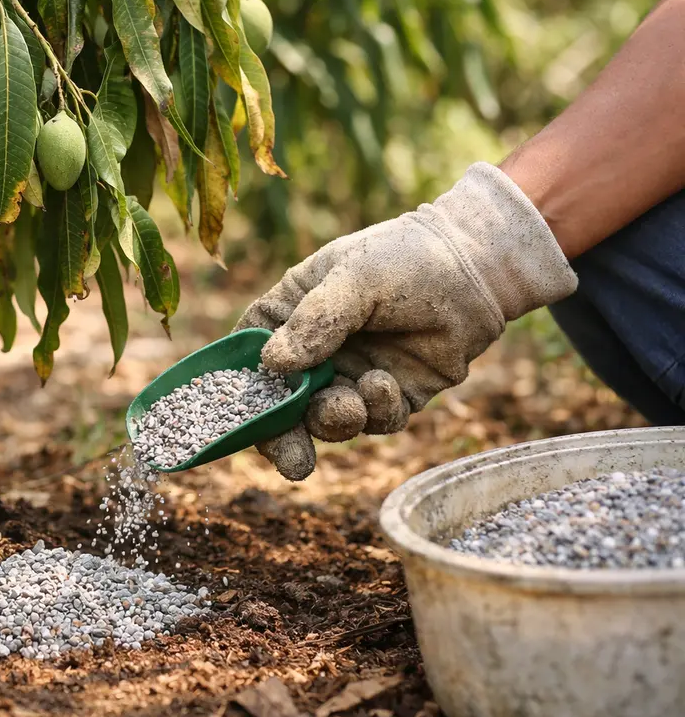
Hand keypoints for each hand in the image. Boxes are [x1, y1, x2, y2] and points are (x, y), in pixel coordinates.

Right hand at [237, 163, 577, 479]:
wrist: (477, 269)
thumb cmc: (406, 258)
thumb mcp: (354, 277)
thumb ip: (317, 320)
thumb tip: (273, 364)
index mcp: (289, 316)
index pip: (249, 358)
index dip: (240, 390)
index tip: (239, 418)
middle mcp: (315, 353)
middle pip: (282, 405)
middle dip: (284, 436)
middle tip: (294, 458)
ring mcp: (351, 377)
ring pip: (327, 420)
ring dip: (333, 422)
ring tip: (350, 406)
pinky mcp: (392, 397)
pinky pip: (376, 422)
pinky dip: (377, 412)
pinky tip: (386, 385)